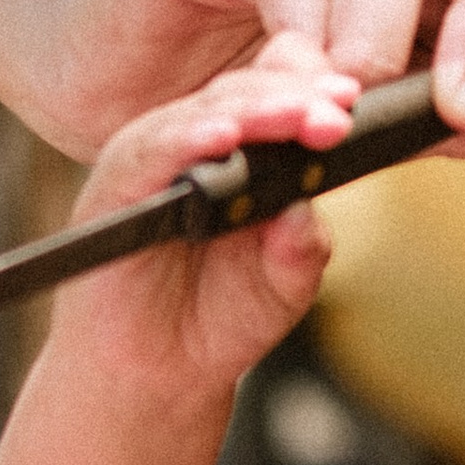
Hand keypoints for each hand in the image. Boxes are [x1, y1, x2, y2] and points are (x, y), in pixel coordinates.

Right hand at [37, 62, 353, 415]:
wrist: (159, 374)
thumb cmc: (221, 317)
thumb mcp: (285, 284)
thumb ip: (302, 247)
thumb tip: (306, 209)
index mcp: (242, 149)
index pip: (278, 95)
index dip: (314, 90)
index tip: (352, 101)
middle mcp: (195, 143)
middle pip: (244, 92)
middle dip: (295, 98)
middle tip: (336, 112)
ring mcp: (152, 160)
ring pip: (202, 112)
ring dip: (252, 111)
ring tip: (294, 116)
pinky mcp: (112, 187)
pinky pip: (149, 152)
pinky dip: (186, 140)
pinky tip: (221, 139)